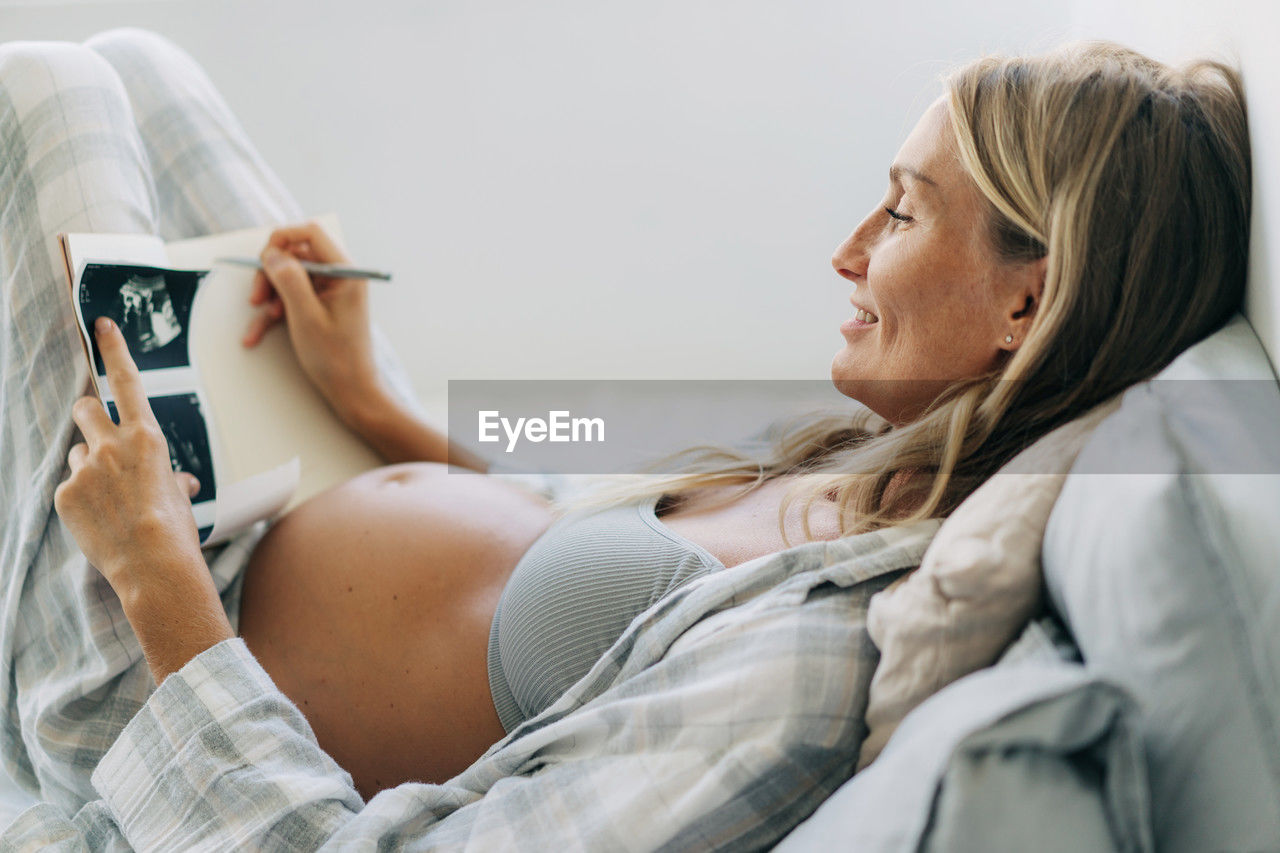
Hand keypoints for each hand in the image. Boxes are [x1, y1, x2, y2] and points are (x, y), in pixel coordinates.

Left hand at [54, 317, 204, 591]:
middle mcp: (112, 445)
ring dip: (89, 467)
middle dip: (88, 414)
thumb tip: (178, 484)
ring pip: (77, 453)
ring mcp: (85, 468)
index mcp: (147, 437)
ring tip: (109, 500)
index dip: (113, 348)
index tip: (101, 324)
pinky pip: (69, 486)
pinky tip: (99, 520)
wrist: (152, 563)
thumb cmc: (176, 529)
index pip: (127, 380)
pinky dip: (81, 500)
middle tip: (97, 435)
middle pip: (85, 407)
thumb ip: (172, 479)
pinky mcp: (65, 493)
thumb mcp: (180, 496)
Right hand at [240, 221, 381, 424]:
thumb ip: (289, 280)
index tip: (262, 259)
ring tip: (262, 319)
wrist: (352, 390)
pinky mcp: (320, 306)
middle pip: (295, 255)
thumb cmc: (336, 357)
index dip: (282, 239)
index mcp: (345, 272)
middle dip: (271, 274)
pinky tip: (257, 333)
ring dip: (269, 295)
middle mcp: (339, 276)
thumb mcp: (306, 316)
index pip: (311, 233)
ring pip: (288, 278)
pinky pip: (291, 299)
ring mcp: (329, 291)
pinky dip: (272, 314)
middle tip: (256, 297)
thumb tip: (272, 253)